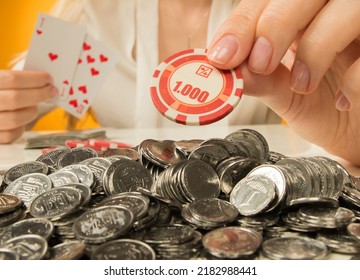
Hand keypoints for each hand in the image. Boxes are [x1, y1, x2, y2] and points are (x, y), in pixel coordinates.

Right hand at [0, 70, 56, 143]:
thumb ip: (13, 78)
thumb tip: (42, 78)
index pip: (12, 79)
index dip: (34, 79)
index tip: (48, 79)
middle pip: (16, 99)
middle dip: (39, 94)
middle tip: (50, 91)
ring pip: (15, 118)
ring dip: (31, 111)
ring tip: (34, 106)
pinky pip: (10, 135)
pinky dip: (21, 128)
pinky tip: (22, 120)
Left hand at [207, 0, 359, 164]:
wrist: (359, 130)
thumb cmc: (326, 106)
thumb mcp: (287, 96)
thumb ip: (262, 81)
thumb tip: (229, 71)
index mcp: (303, 19)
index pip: (268, 1)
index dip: (243, 23)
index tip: (224, 55)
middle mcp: (333, 12)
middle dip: (276, 24)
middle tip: (261, 63)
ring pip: (347, 7)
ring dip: (316, 46)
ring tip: (302, 85)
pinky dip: (353, 77)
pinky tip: (343, 99)